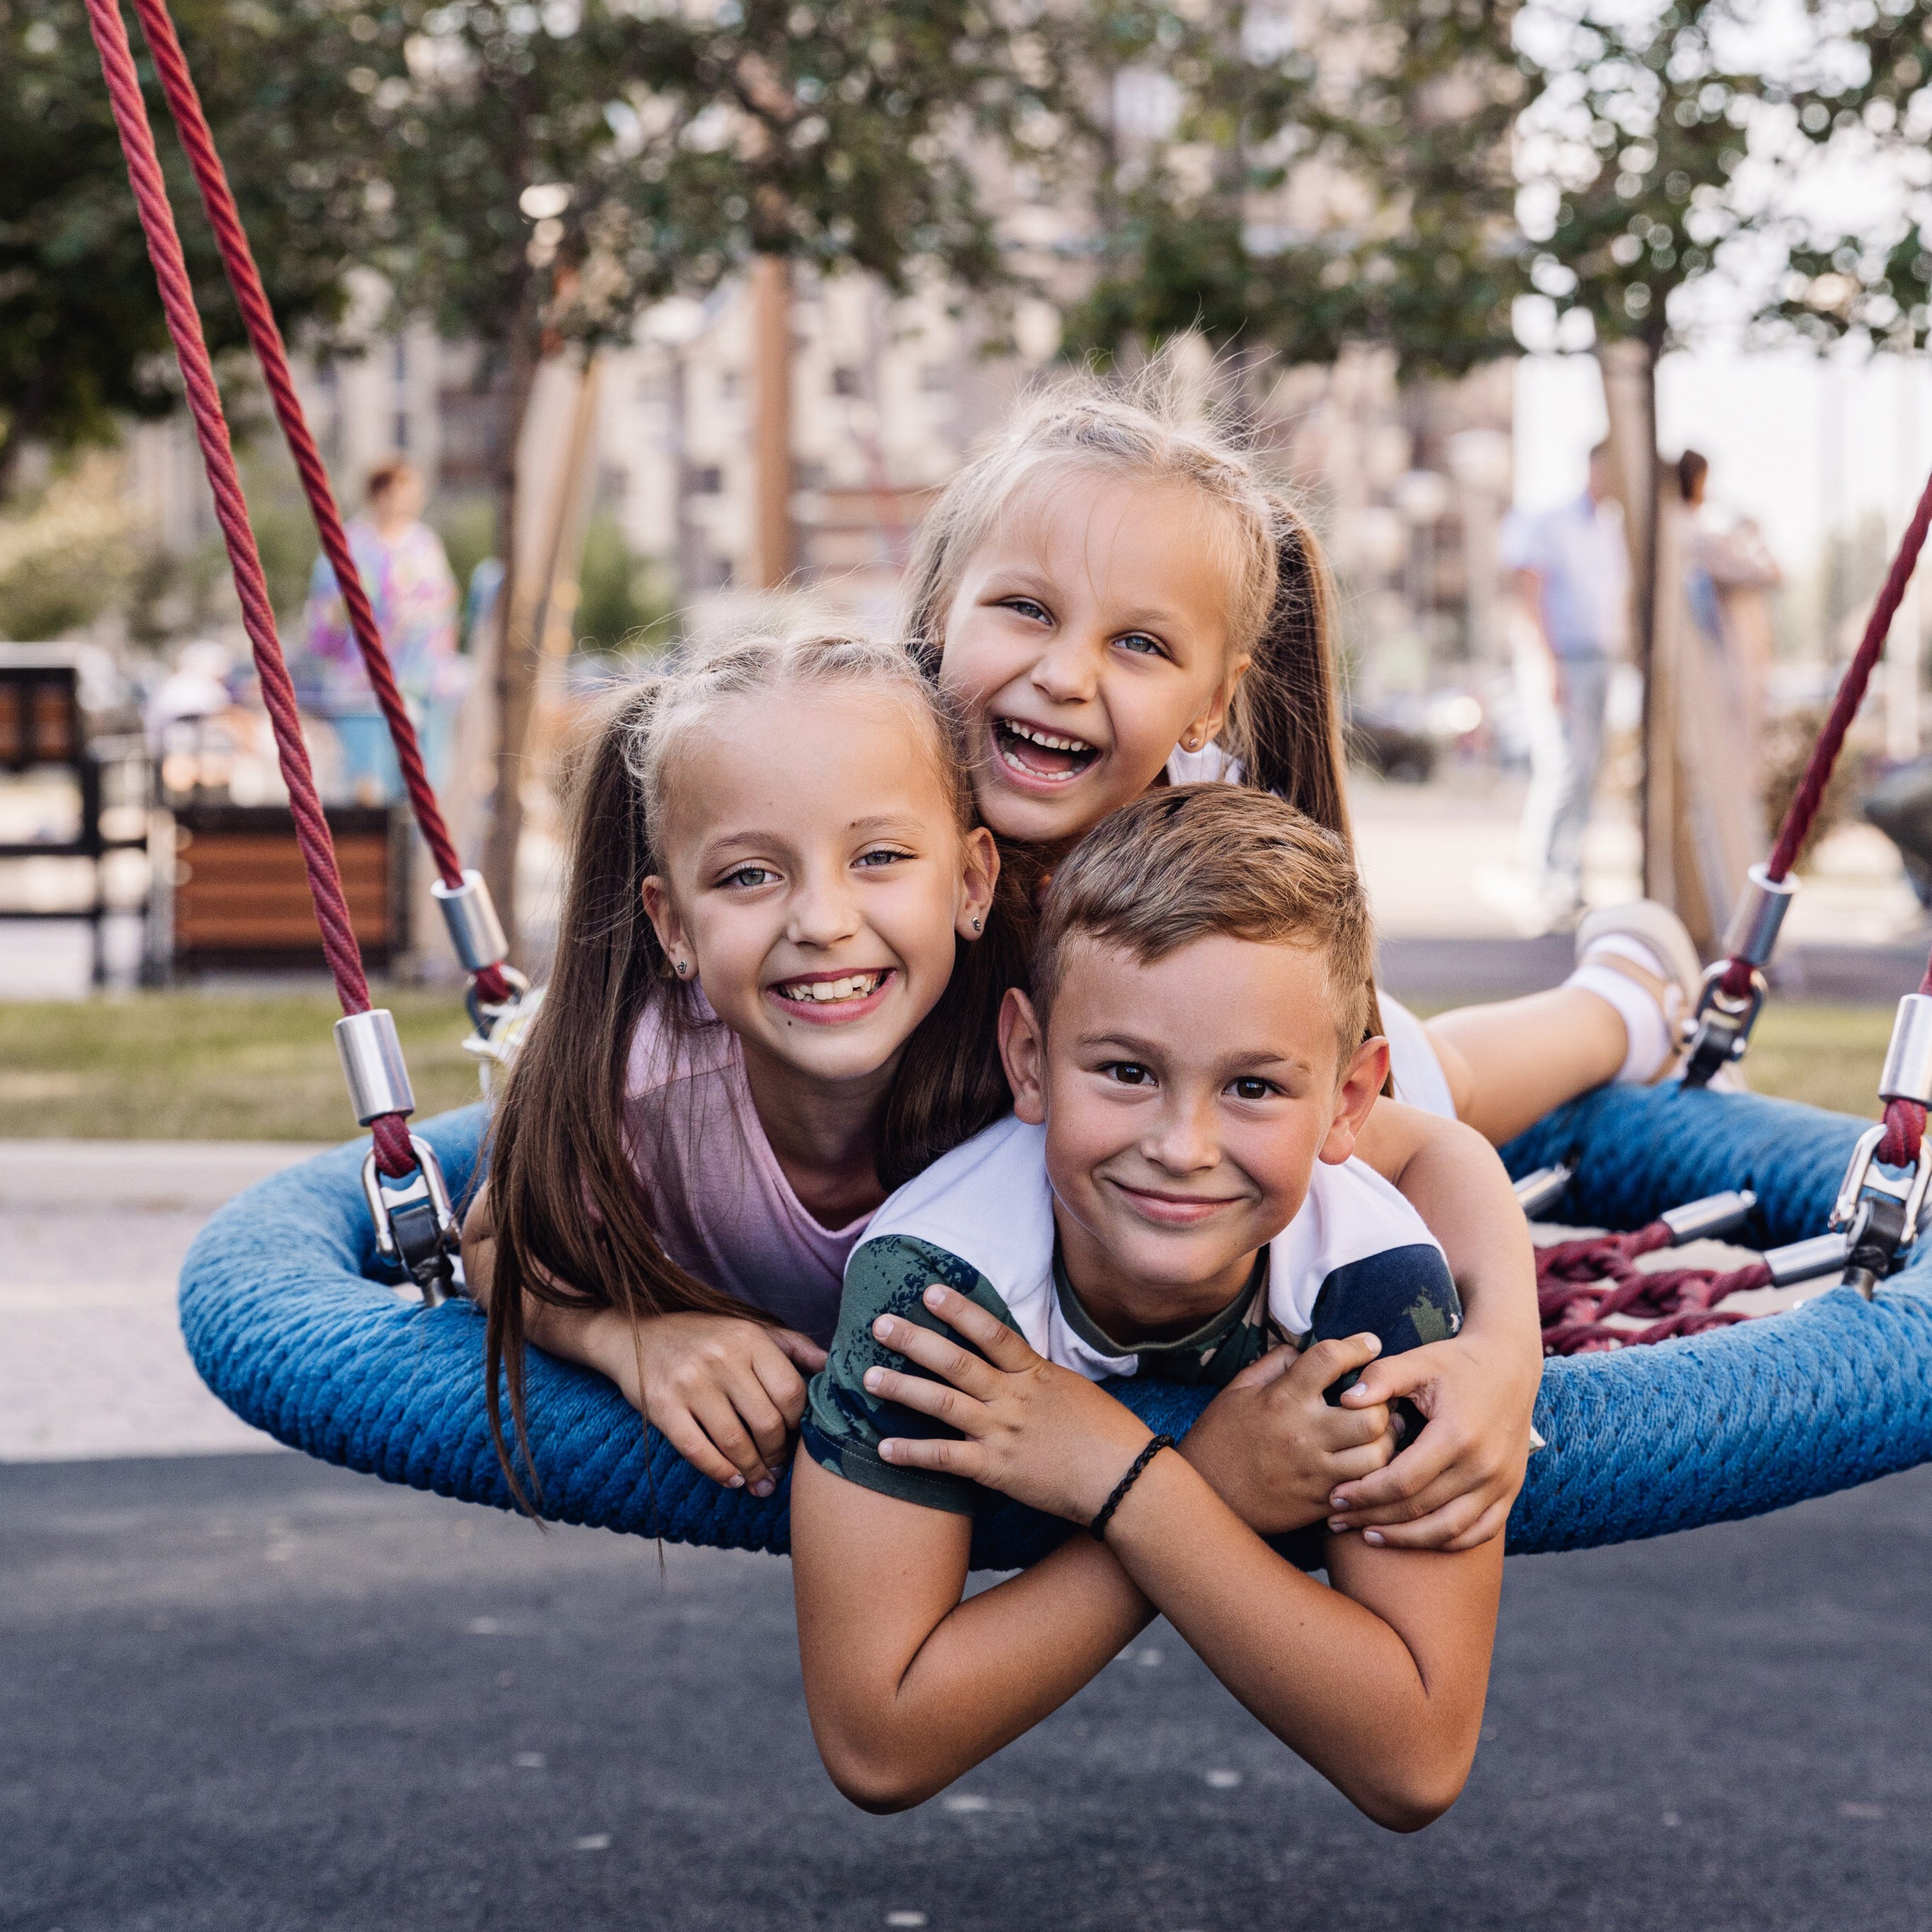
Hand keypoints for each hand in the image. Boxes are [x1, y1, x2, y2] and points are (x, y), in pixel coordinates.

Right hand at [579, 1309, 825, 1498]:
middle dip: (778, 1453)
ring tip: (761, 1483)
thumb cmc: (703, 1336)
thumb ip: (792, 1346)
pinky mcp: (661, 1406)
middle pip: (767, 1422)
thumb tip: (831, 1367)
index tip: (798, 1437)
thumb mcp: (749, 1328)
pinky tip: (733, 1480)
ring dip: (754, 1470)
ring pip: (735, 1441)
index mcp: (748, 1338)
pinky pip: (697, 1450)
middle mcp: (721, 1358)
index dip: (800, 1423)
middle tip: (779, 1468)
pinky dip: (719, 1471)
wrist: (634, 1334)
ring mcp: (689, 1383)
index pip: (791, 1392)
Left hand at [865, 1284, 1152, 1522]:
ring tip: (868, 1377)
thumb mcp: (1072, 1389)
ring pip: (942, 1404)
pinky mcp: (996, 1469)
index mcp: (1035, 1373)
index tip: (930, 1289)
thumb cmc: (1107, 1433)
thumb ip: (1036, 1374)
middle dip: (914, 1341)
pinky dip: (912, 1454)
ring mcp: (1002, 1432)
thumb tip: (1011, 1359)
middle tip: (879, 1325)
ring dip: (902, 1389)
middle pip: (956, 1362)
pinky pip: (945, 1459)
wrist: (1126, 1480)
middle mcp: (1013, 1398)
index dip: (960, 1309)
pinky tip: (883, 1449)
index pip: (992, 1333)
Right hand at [1180, 1335, 1401, 1537]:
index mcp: (1283, 1398)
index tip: (1370, 1343)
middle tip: (1382, 1400)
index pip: (1331, 1359)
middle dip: (1384, 1403)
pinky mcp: (1320, 1501)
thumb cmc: (1221, 1436)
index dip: (1358, 1346)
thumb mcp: (1238, 1389)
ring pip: (1378, 1455)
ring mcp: (1314, 1471)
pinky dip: (1373, 1473)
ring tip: (1381, 1434)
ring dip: (1386, 1441)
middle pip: (1371, 1414)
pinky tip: (1367, 1462)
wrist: (1206, 1494)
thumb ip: (1275, 1364)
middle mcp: (1303, 1433)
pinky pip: (1364, 1487)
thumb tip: (1306, 1350)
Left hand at [1326, 1334, 1536, 1550]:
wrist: (1511, 1364)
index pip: (1402, 1481)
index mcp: (1457, 1435)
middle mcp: (1483, 1466)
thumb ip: (1380, 1378)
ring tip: (1368, 1535)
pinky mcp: (1510, 1491)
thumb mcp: (1418, 1361)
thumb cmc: (1457, 1362)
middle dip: (1373, 1517)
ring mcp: (1501, 1483)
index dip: (1365, 1493)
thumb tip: (1345, 1401)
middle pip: (1420, 1509)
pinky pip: (1478, 1532)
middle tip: (1338, 1519)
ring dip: (1405, 1539)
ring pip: (1448, 1530)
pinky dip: (1444, 1541)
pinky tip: (1413, 1538)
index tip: (1335, 1496)